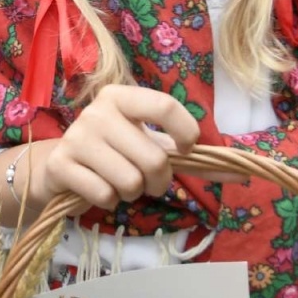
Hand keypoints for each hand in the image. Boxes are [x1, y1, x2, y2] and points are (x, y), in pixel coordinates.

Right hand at [42, 85, 198, 210]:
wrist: (58, 165)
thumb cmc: (113, 152)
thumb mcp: (148, 143)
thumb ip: (189, 157)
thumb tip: (240, 174)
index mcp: (121, 97)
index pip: (164, 105)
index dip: (186, 131)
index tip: (186, 149)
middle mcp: (97, 111)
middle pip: (154, 157)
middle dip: (159, 181)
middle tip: (147, 181)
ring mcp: (76, 137)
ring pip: (131, 181)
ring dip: (132, 193)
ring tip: (119, 183)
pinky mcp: (60, 165)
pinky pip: (105, 195)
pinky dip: (109, 201)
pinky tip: (98, 188)